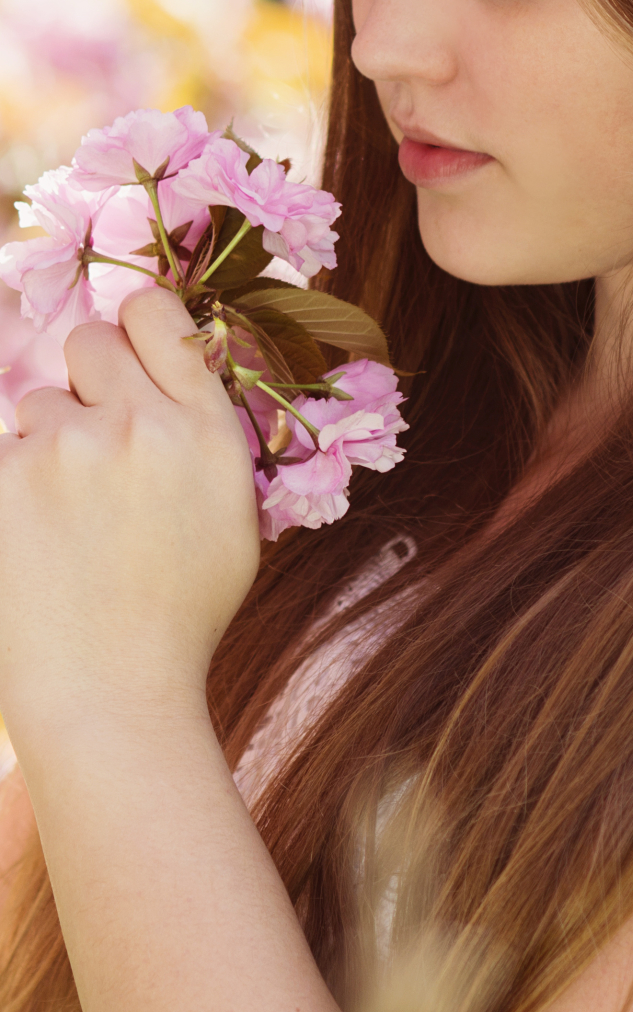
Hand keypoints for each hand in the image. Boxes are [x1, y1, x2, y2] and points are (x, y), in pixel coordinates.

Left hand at [0, 287, 259, 751]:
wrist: (113, 697)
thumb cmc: (176, 620)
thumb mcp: (232, 522)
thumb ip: (205, 437)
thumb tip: (171, 376)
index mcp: (208, 431)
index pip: (158, 314)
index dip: (135, 326)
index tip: (126, 356)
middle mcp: (142, 424)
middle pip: (91, 342)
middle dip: (87, 385)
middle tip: (90, 451)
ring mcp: (68, 447)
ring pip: (40, 405)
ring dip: (46, 448)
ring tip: (66, 526)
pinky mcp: (4, 476)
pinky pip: (3, 450)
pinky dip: (12, 489)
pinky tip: (34, 543)